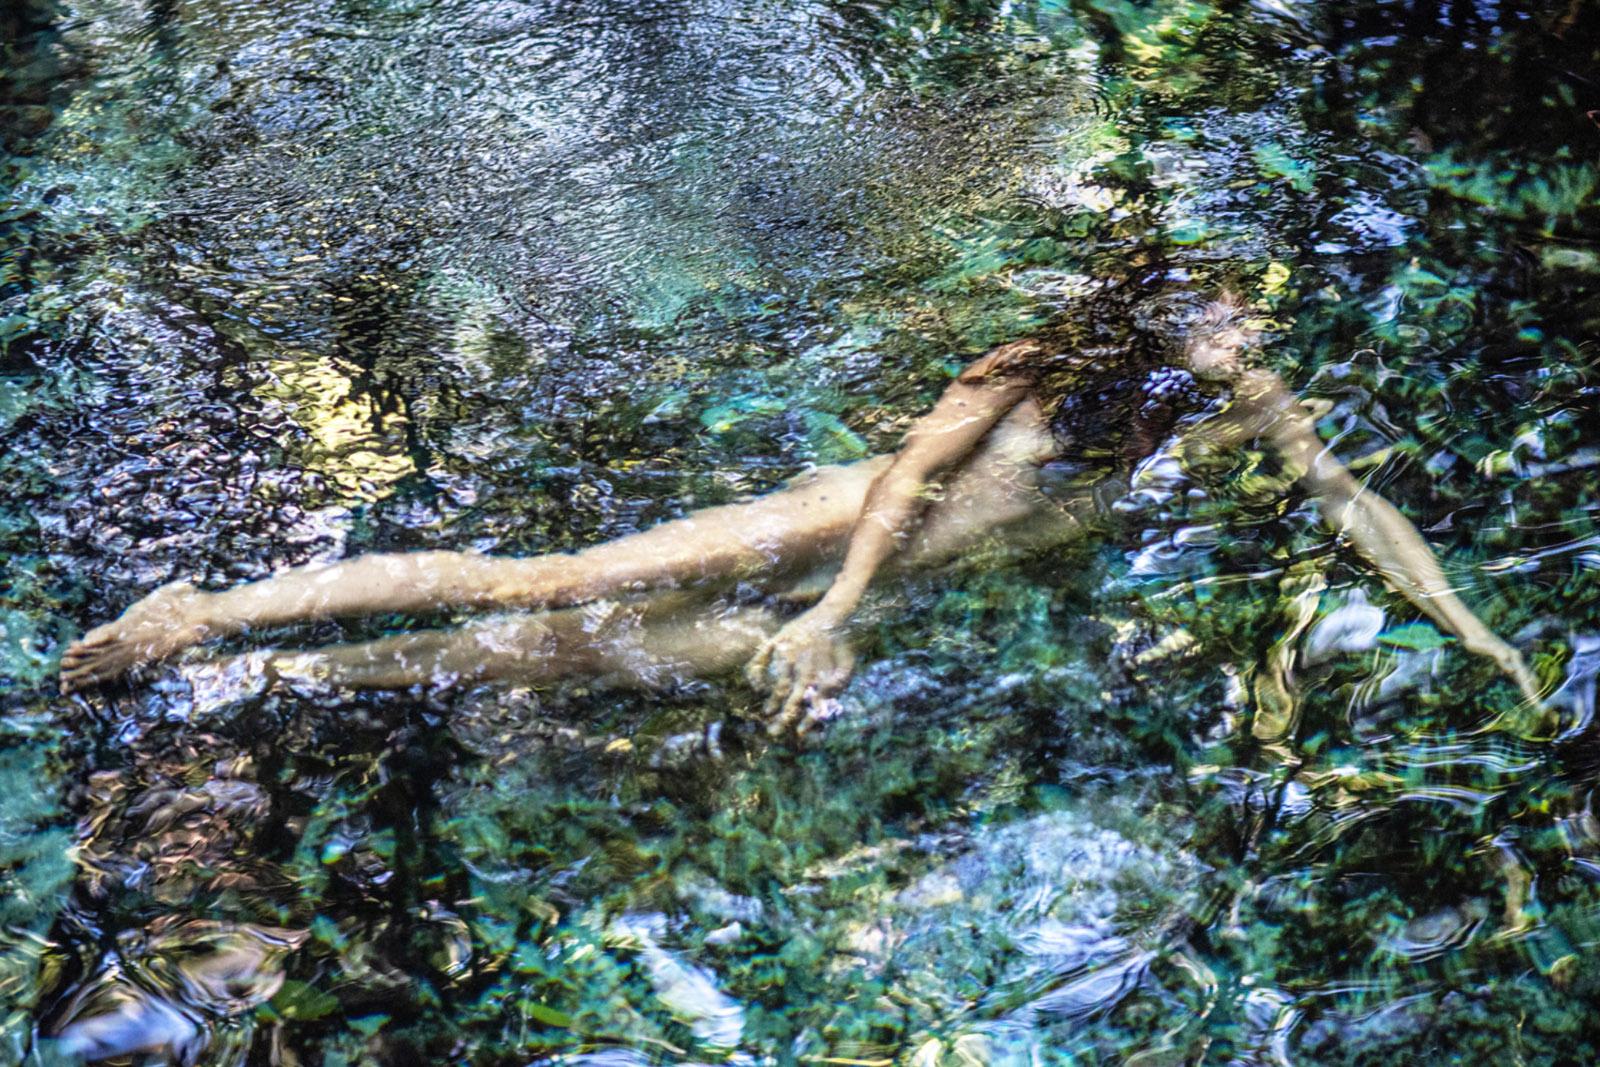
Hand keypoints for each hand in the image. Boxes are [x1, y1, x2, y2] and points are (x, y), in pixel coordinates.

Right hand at [745, 609, 856, 736]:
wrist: (834, 611)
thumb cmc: (843, 642)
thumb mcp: (846, 666)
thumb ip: (836, 685)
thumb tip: (822, 706)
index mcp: (820, 673)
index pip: (811, 703)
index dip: (806, 720)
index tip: (800, 734)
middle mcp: (803, 666)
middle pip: (792, 698)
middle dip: (783, 717)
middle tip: (774, 732)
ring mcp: (789, 652)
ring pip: (778, 682)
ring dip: (772, 700)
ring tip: (767, 712)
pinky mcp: (779, 640)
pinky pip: (761, 659)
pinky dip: (757, 673)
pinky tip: (757, 685)